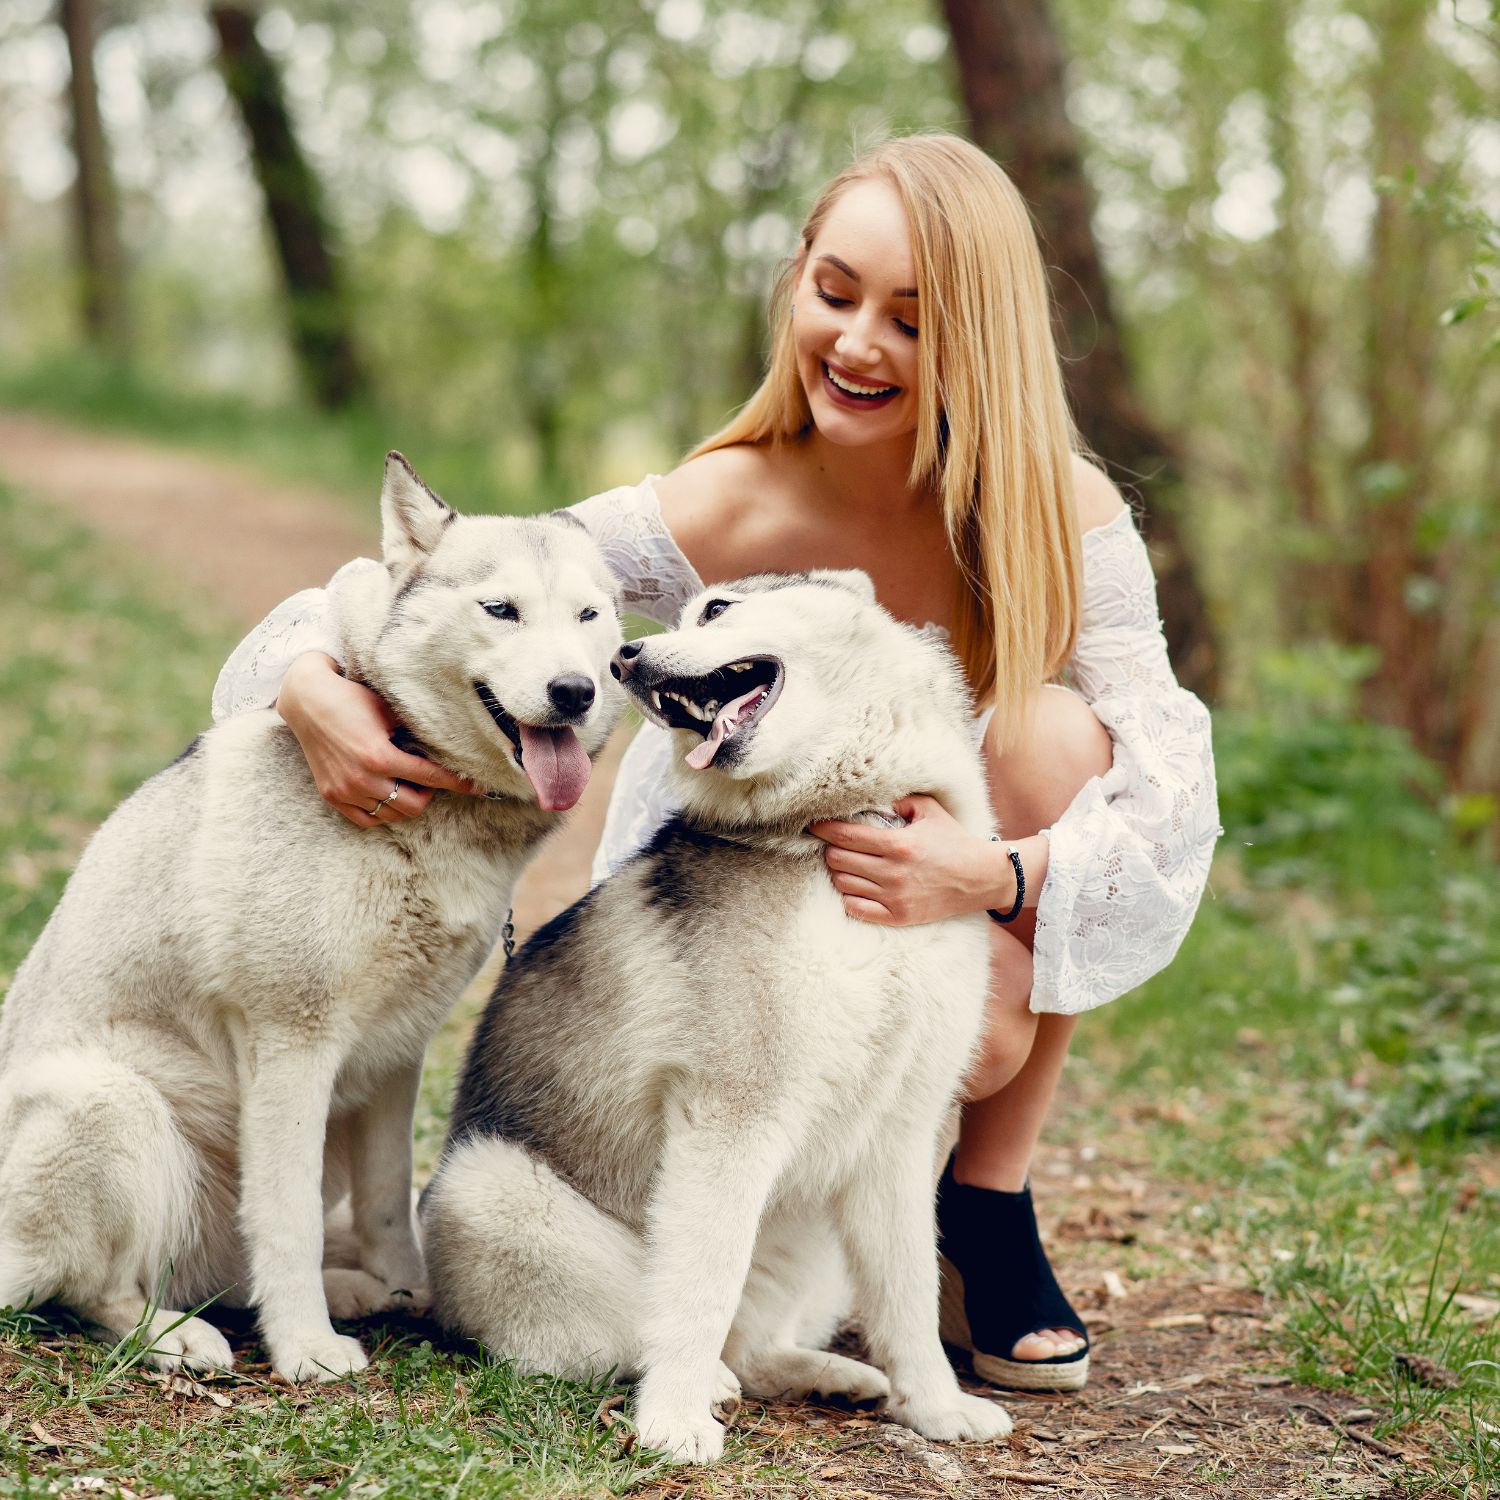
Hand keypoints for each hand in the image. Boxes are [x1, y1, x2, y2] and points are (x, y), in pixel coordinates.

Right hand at [277, 653, 478, 827]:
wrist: (308, 701)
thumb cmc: (353, 699)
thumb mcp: (390, 710)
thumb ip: (416, 732)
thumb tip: (452, 744)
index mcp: (380, 757)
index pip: (431, 777)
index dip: (458, 783)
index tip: (478, 787)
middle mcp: (362, 779)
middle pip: (414, 805)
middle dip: (428, 793)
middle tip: (427, 777)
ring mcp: (345, 791)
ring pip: (392, 815)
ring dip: (406, 802)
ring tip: (407, 782)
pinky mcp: (332, 796)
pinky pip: (367, 820)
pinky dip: (382, 812)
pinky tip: (388, 794)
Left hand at [809, 794, 1010, 926]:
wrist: (980, 878)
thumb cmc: (954, 841)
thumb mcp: (930, 811)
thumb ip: (900, 799)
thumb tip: (871, 795)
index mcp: (899, 844)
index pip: (846, 836)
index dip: (824, 829)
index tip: (814, 825)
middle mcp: (893, 873)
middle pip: (838, 860)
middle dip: (831, 849)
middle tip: (835, 844)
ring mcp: (894, 897)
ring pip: (843, 883)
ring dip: (840, 871)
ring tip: (848, 863)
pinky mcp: (898, 916)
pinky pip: (855, 908)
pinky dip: (849, 896)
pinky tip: (857, 885)